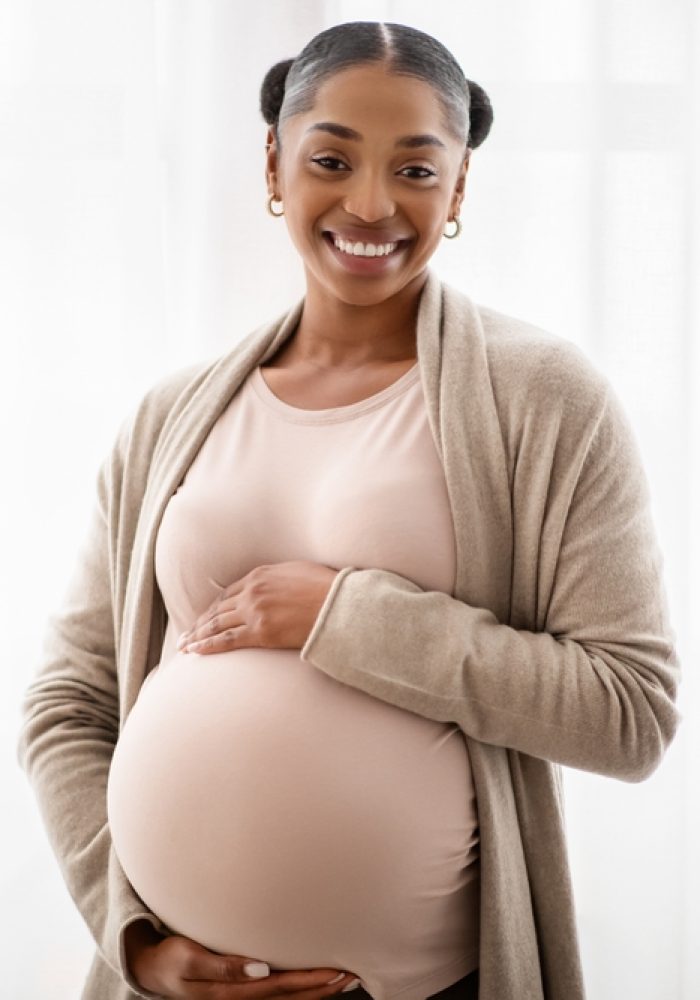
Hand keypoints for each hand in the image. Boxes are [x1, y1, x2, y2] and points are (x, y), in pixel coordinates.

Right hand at [124, 919, 359, 998]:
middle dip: (322, 988)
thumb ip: (223, 965)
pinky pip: (277, 994)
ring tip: (343, 978)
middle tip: (352, 974)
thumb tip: (261, 969)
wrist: (154, 970)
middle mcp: (243, 999)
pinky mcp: (242, 990)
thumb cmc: (173, 959)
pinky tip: (314, 982)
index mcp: (233, 993)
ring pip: (287, 999)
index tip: (335, 971)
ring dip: (316, 991)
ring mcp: (243, 997)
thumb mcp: (191, 959)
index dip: (309, 982)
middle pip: (290, 998)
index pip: (280, 988)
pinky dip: (299, 990)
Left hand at [176, 561, 338, 654]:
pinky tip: (197, 650)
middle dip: (200, 622)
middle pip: (218, 609)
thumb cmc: (325, 588)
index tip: (206, 615)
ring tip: (186, 645)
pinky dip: (208, 645)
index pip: (229, 593)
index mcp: (260, 575)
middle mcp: (252, 592)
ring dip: (198, 635)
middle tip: (187, 633)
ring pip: (217, 624)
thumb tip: (273, 585)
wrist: (337, 604)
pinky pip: (227, 640)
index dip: (215, 606)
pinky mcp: (260, 632)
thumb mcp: (297, 571)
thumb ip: (278, 578)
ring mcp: (254, 612)